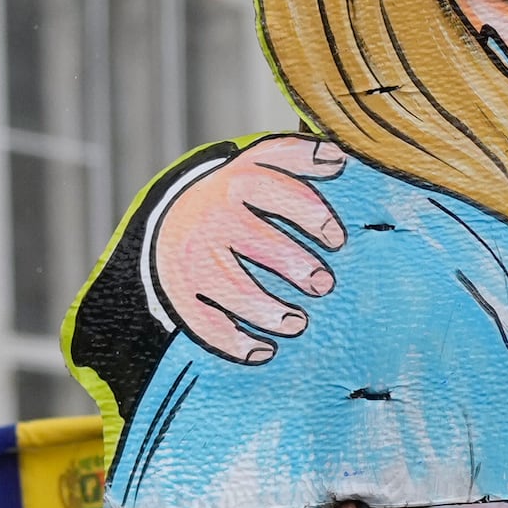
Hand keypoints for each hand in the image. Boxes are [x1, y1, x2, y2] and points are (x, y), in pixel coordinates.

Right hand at [153, 137, 351, 362]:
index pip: (279, 193)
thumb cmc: (233, 194)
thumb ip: (296, 157)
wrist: (170, 218)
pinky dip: (234, 342)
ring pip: (233, 288)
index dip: (311, 215)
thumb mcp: (257, 165)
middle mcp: (212, 218)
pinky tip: (263, 351)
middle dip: (296, 266)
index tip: (336, 239)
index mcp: (237, 183)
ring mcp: (193, 257)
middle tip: (322, 284)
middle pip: (259, 243)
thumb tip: (337, 156)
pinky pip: (205, 323)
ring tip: (298, 323)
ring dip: (268, 310)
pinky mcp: (181, 292)